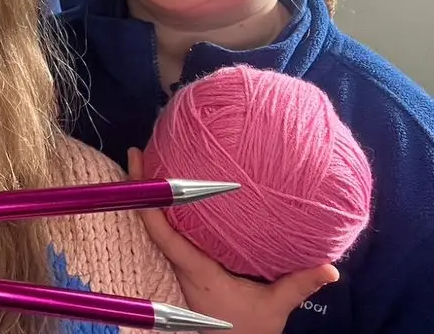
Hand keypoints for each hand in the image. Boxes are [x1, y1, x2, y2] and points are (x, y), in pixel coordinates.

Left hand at [126, 149, 337, 333]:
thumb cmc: (249, 330)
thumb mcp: (274, 306)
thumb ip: (299, 284)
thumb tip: (330, 267)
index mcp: (196, 270)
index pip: (163, 233)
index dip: (148, 203)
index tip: (140, 171)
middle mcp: (180, 265)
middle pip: (150, 222)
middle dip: (140, 189)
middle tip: (137, 153)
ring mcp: (179, 266)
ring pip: (154, 228)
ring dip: (148, 197)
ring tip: (147, 162)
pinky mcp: (184, 269)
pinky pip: (165, 235)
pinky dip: (160, 212)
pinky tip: (166, 192)